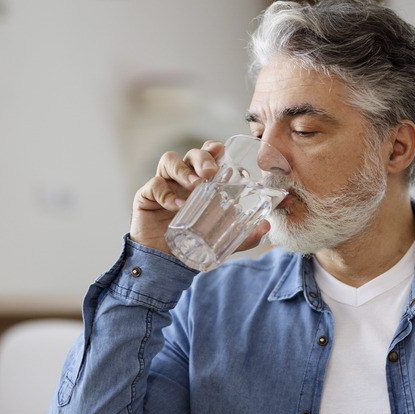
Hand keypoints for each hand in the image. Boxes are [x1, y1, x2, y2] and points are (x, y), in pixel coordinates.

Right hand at [129, 141, 270, 254]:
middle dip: (202, 157)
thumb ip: (246, 235)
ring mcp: (164, 185)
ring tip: (194, 185)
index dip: (214, 149)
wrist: (168, 262)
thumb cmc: (195, 243)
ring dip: (182, 170)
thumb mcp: (224, 239)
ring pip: (170, 161)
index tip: (221, 152)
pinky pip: (154, 186)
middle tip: (211, 172)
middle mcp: (183, 179)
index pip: (208, 156)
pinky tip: (176, 206)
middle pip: (191, 154)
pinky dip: (166, 193)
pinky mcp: (146, 196)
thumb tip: (268, 226)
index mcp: (202, 182)